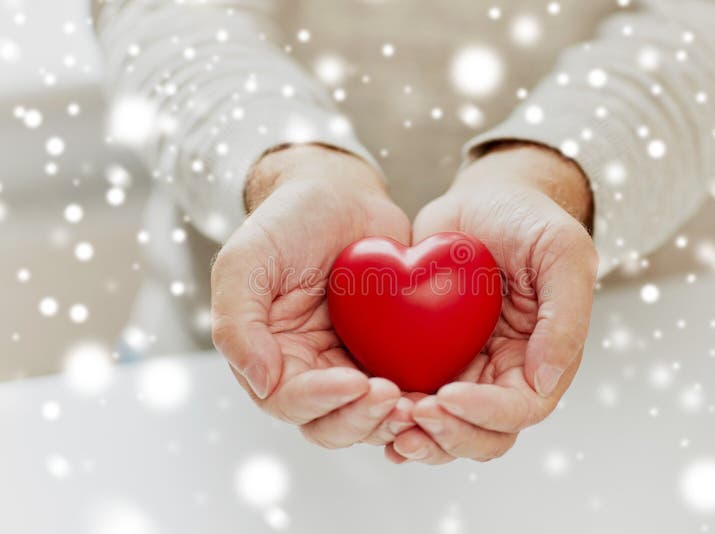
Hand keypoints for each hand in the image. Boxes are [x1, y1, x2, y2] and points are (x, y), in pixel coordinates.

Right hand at [211, 144, 415, 448]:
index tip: (356, 381)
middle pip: (331, 423)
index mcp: (269, 356)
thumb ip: (236, 321)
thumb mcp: (247, 260)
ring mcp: (349, 365)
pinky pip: (402, 388)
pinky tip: (439, 390)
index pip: (288, 399)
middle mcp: (308, 371)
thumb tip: (261, 382)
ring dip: (390, 419)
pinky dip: (417, 397)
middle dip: (361, 419)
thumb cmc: (288, 221)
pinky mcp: (387, 354)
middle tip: (393, 398)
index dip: (322, 400)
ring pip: (368, 416)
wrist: (340, 194)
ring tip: (418, 404)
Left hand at [387, 142, 598, 463]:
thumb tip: (545, 381)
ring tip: (389, 419)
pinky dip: (394, 414)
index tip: (448, 395)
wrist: (483, 199)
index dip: (485, 413)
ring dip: (420, 435)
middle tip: (413, 412)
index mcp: (540, 359)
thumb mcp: (560, 252)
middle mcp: (503, 375)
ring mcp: (465, 370)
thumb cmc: (527, 220)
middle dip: (448, 434)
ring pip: (445, 428)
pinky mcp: (428, 357)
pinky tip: (372, 410)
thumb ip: (565, 315)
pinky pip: (412, 398)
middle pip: (482, 434)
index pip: (520, 409)